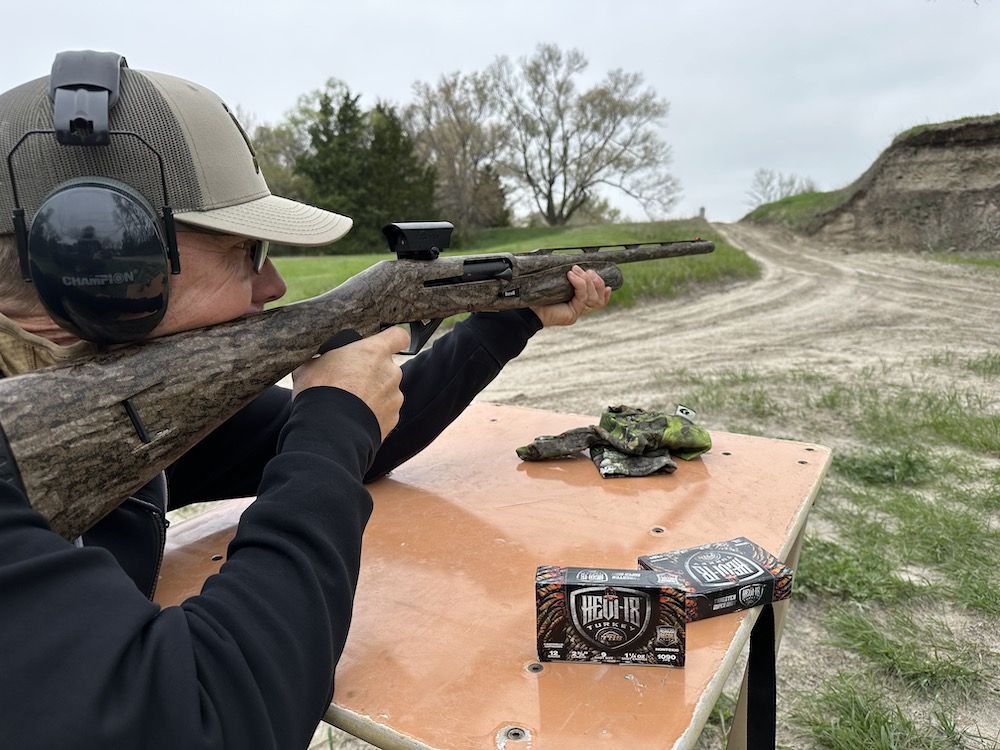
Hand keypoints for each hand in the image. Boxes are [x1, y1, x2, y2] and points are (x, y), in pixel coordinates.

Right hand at [291, 326, 408, 439]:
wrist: (329, 429)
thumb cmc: (319, 391)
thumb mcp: (312, 364)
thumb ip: (326, 357)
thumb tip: (318, 360)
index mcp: (374, 352)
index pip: (398, 336)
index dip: (392, 338)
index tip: (383, 343)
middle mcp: (390, 372)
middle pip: (387, 367)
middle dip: (373, 373)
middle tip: (350, 382)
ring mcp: (394, 397)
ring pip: (386, 391)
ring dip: (373, 395)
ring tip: (350, 404)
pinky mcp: (392, 419)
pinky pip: (384, 412)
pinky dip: (374, 414)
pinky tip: (354, 418)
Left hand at [530, 265, 611, 326]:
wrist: (527, 308)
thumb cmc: (538, 294)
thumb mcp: (556, 281)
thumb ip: (566, 276)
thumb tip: (573, 264)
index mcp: (576, 300)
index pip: (598, 298)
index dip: (603, 289)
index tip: (602, 278)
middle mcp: (578, 308)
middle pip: (598, 297)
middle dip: (595, 280)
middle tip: (582, 269)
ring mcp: (576, 312)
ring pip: (594, 297)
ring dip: (587, 280)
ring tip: (574, 270)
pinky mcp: (572, 314)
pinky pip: (582, 297)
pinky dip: (579, 284)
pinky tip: (571, 275)